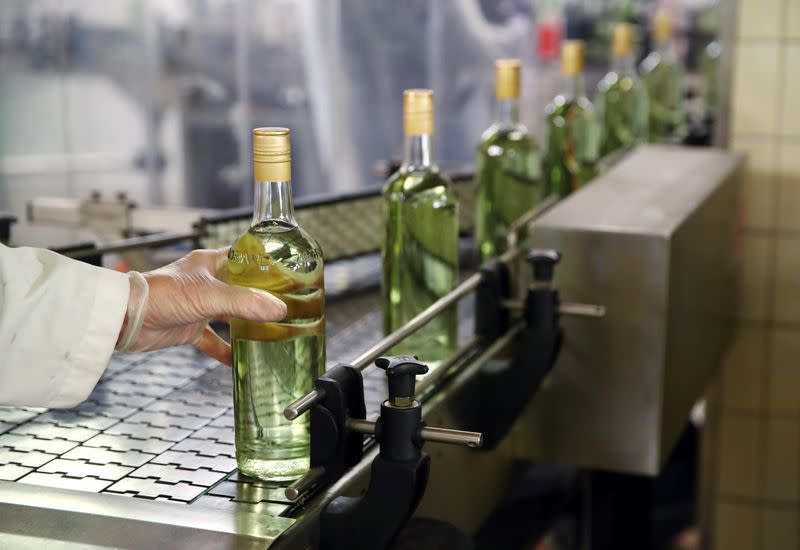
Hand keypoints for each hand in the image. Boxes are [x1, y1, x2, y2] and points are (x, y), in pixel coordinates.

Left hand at [116, 248, 286, 365]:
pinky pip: (214, 340)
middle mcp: (207, 281)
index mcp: (211, 263)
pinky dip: (226, 350)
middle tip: (288, 305)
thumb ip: (244, 303)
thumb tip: (277, 309)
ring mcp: (199, 305)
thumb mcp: (208, 295)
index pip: (246, 258)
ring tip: (272, 331)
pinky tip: (240, 361)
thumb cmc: (159, 295)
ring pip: (231, 314)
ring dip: (248, 324)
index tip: (289, 273)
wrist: (125, 319)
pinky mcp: (190, 327)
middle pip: (243, 288)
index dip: (266, 264)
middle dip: (263, 298)